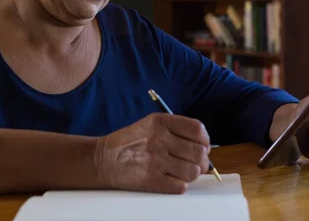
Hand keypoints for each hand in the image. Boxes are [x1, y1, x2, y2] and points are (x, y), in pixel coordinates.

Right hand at [94, 113, 210, 193]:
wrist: (103, 159)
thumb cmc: (130, 142)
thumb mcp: (150, 125)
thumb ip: (175, 131)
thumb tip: (203, 147)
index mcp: (160, 122)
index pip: (197, 129)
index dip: (205, 140)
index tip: (203, 146)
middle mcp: (159, 139)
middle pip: (198, 152)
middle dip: (201, 161)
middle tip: (196, 163)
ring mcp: (155, 160)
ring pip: (192, 171)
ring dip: (192, 174)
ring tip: (182, 172)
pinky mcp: (151, 179)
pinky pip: (180, 186)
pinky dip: (179, 185)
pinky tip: (171, 179)